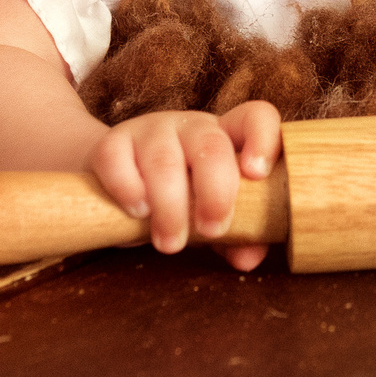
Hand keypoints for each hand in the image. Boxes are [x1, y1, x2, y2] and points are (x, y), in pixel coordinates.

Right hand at [86, 100, 283, 270]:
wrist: (118, 181)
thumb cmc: (180, 198)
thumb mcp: (211, 213)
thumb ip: (237, 235)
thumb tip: (248, 258)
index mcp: (226, 137)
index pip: (256, 118)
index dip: (263, 139)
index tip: (257, 174)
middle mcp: (191, 127)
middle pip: (211, 146)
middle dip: (215, 193)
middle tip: (210, 230)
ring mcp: (150, 130)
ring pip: (164, 160)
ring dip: (170, 208)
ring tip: (170, 242)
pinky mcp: (112, 142)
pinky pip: (117, 160)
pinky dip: (128, 190)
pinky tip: (138, 212)